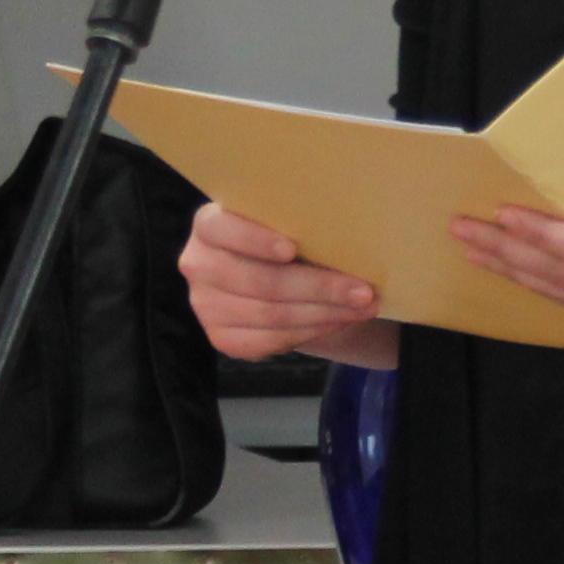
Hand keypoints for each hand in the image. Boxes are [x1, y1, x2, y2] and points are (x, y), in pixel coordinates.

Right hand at [180, 203, 379, 361]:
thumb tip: (347, 234)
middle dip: (319, 287)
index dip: (255, 240)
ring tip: (363, 307)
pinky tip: (339, 321)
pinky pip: (269, 341)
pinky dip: (311, 332)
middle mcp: (198, 264)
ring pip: (271, 315)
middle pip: (260, 281)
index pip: (221, 229)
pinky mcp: (220, 337)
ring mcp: (205, 305)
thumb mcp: (288, 222)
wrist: (273, 275)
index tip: (292, 248)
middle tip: (364, 291)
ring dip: (324, 313)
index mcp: (208, 224)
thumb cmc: (287, 238)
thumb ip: (300, 222)